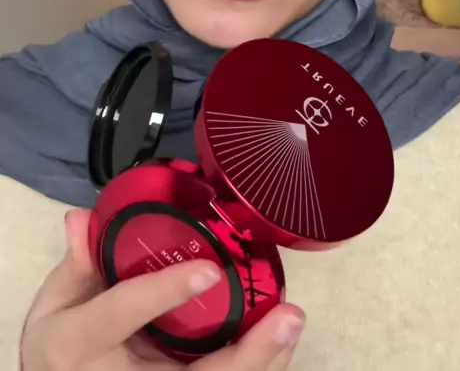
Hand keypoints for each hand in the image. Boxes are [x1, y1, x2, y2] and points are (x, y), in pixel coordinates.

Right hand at [21, 209, 305, 370]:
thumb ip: (77, 261)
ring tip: (291, 322)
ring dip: (264, 360)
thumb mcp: (55, 305)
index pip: (122, 313)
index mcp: (80, 343)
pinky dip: (259, 365)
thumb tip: (82, 216)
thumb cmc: (61, 349)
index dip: (164, 292)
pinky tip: (280, 341)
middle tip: (288, 315)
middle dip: (248, 354)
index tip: (208, 269)